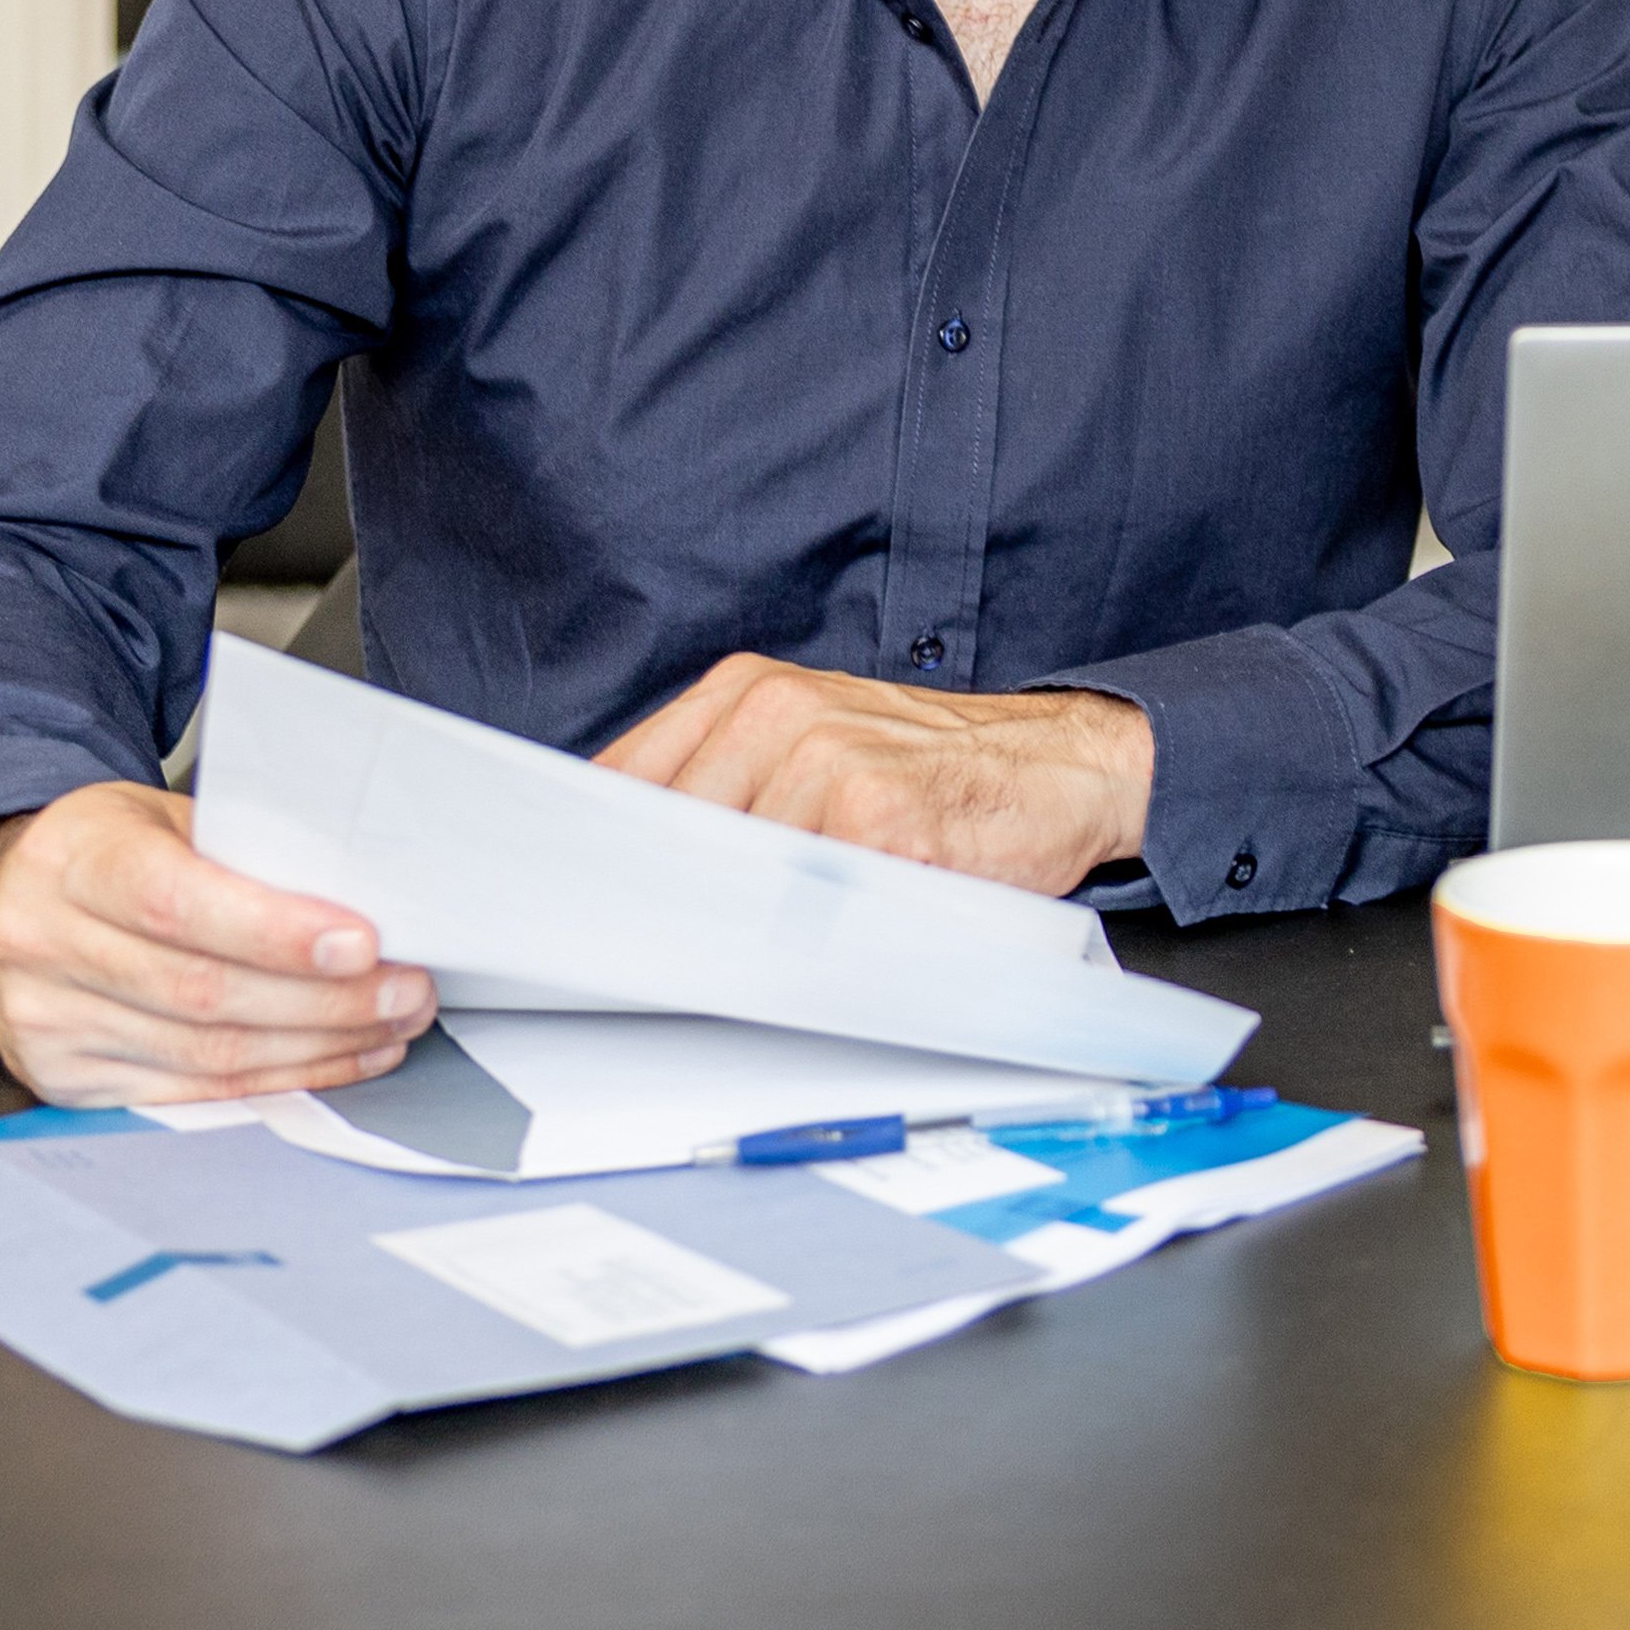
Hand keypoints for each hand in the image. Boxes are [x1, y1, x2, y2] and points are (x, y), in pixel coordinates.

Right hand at [0, 780, 432, 1106]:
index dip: (274, 930)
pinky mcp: (65, 1078)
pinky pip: (190, 1091)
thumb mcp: (159, 817)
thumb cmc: (106, 851)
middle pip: (201, 992)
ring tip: (389, 1024)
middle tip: (406, 989)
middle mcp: (45, 942)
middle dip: (323, 1000)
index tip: (361, 941)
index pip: (176, 901)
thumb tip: (357, 894)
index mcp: (73, 859)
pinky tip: (335, 1059)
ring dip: (315, 1046)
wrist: (5, 901)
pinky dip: (275, 1080)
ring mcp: (48, 1021)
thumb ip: (239, 850)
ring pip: (205, 1053)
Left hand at [592, 660, 1153, 894]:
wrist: (1059, 768)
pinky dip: (799, 930)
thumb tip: (624, 859)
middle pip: (661, 830)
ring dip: (735, 919)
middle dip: (657, 892)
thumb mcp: (814, 746)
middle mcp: (778, 709)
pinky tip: (830, 927)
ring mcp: (825, 758)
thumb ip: (724, 782)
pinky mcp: (874, 816)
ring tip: (780, 929)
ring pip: (724, 873)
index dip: (596, 847)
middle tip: (660, 940)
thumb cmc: (930, 774)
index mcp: (748, 688)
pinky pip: (798, 900)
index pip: (624, 775)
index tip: (570, 897)